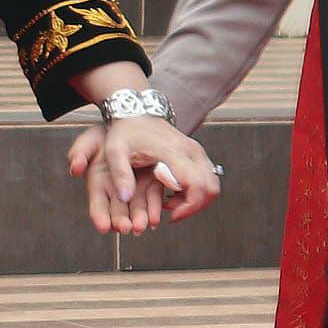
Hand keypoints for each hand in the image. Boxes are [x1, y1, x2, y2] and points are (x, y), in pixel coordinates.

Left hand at [63, 110, 220, 235]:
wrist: (136, 112)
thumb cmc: (125, 131)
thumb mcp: (114, 152)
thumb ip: (120, 174)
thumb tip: (125, 198)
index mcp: (174, 153)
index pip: (197, 186)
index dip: (188, 207)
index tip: (171, 215)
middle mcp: (191, 151)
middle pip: (211, 189)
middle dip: (194, 207)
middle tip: (172, 213)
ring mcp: (197, 151)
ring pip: (212, 184)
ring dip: (197, 200)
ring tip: (172, 204)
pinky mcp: (196, 153)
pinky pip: (207, 178)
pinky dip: (197, 191)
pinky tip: (175, 194)